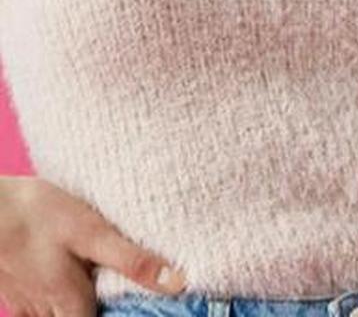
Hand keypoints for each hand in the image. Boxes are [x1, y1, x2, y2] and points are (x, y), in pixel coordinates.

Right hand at [0, 175, 186, 316]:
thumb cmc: (36, 215)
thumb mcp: (92, 232)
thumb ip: (131, 261)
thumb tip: (177, 283)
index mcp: (72, 303)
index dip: (125, 315)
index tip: (144, 306)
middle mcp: (47, 311)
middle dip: (100, 308)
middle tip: (121, 291)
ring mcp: (26, 301)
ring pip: (56, 316)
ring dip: (76, 304)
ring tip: (94, 280)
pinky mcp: (13, 287)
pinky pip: (36, 306)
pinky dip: (53, 299)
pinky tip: (62, 279)